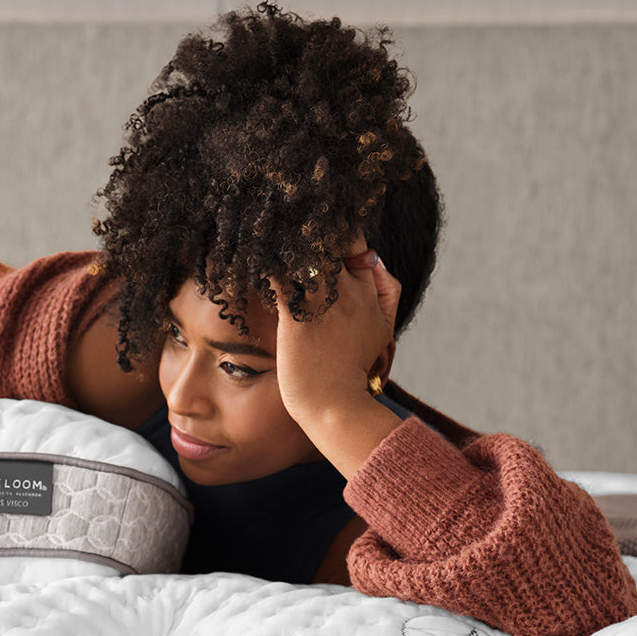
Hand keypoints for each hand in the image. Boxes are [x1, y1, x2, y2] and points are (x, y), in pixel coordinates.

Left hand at [272, 241, 399, 430]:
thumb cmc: (352, 372)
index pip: (355, 241)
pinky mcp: (296, 316)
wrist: (337, 407)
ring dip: (282, 244)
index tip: (313, 235)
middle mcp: (349, 291)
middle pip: (330, 237)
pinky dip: (264, 266)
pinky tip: (251, 264)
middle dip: (306, 231)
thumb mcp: (383, 332)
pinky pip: (278, 276)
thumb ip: (384, 294)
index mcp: (369, 293)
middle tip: (282, 228)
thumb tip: (374, 258)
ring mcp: (323, 303)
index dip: (334, 232)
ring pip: (304, 251)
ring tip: (263, 241)